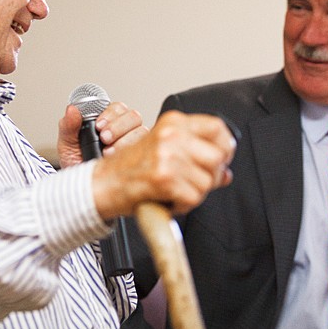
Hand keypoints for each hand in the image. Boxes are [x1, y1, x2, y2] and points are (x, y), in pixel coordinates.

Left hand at [57, 102, 146, 168]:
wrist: (82, 190)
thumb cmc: (77, 165)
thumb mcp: (67, 145)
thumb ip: (68, 126)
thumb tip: (71, 109)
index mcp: (109, 121)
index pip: (118, 108)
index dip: (110, 114)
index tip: (99, 126)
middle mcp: (125, 130)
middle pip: (133, 116)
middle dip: (119, 126)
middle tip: (104, 138)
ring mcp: (135, 143)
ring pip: (141, 131)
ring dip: (126, 140)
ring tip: (109, 152)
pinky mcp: (142, 157)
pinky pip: (147, 149)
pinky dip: (135, 153)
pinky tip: (121, 161)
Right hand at [91, 110, 235, 219]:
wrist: (102, 184)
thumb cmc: (129, 168)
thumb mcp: (163, 149)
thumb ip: (195, 155)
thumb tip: (225, 172)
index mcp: (173, 122)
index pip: (217, 127)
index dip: (225, 146)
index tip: (221, 158)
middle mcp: (171, 135)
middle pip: (218, 156)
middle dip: (212, 175)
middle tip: (196, 182)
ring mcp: (167, 156)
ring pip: (208, 181)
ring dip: (196, 193)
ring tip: (176, 191)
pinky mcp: (164, 178)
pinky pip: (194, 198)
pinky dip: (184, 205)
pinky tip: (169, 200)